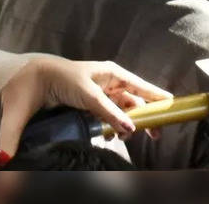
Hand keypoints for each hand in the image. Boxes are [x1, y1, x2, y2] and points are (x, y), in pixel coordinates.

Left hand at [0, 58, 171, 160]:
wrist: (35, 80)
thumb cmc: (63, 79)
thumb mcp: (89, 95)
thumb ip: (109, 113)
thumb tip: (130, 128)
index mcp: (112, 73)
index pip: (141, 86)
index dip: (157, 97)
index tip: (172, 106)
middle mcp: (110, 83)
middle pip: (134, 102)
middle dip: (144, 117)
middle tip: (154, 134)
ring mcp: (101, 95)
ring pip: (122, 112)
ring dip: (127, 124)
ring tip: (126, 136)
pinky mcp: (91, 105)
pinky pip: (110, 116)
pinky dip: (114, 126)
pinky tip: (113, 134)